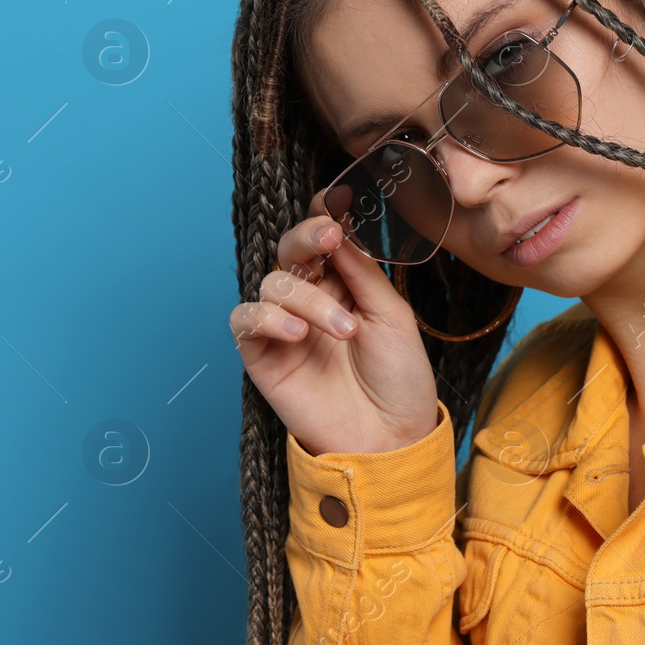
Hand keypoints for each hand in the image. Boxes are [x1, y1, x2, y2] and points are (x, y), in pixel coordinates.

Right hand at [228, 186, 440, 455]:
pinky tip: (297, 333)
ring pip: (273, 284)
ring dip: (306, 298)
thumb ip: (364, 271)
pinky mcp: (262, 356)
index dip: (324, 216)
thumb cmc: (399, 381)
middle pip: (291, 250)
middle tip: (327, 237)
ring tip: (342, 331)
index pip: (324, 240)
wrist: (390, 442)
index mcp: (345, 284)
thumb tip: (341, 224)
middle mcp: (311, 299)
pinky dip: (267, 318)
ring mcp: (284, 326)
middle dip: (307, 237)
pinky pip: (245, 319)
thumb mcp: (392, 317)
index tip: (338, 201)